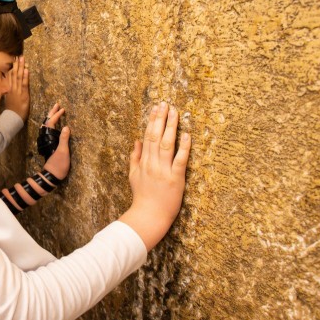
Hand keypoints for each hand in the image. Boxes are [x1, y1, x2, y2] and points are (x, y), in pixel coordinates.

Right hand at [4, 56, 29, 120]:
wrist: (12, 117)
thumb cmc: (11, 109)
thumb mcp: (8, 97)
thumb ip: (8, 89)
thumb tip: (8, 83)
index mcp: (8, 88)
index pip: (9, 75)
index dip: (11, 66)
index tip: (12, 58)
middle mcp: (12, 87)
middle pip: (14, 73)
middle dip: (16, 64)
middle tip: (18, 55)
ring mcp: (17, 90)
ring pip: (19, 76)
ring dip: (21, 67)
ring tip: (22, 59)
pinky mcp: (23, 94)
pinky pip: (24, 84)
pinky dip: (26, 77)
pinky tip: (26, 70)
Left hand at [43, 104, 69, 179]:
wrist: (52, 176)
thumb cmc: (58, 165)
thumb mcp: (63, 151)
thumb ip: (64, 139)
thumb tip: (67, 127)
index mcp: (49, 138)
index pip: (51, 123)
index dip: (56, 115)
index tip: (62, 109)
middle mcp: (46, 138)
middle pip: (47, 122)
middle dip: (52, 113)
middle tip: (57, 104)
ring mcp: (47, 141)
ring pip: (47, 126)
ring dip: (51, 118)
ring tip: (55, 111)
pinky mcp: (49, 145)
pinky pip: (49, 131)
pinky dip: (52, 125)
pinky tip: (55, 125)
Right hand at [118, 102, 190, 250]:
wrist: (148, 216)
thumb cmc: (142, 197)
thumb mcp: (133, 175)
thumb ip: (134, 157)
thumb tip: (137, 140)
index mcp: (143, 162)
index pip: (147, 136)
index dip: (152, 121)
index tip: (156, 108)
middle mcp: (152, 163)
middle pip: (156, 136)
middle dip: (161, 119)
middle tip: (165, 104)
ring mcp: (163, 170)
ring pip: (167, 144)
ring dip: (171, 127)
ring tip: (175, 113)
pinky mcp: (175, 179)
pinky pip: (180, 160)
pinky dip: (183, 147)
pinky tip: (187, 135)